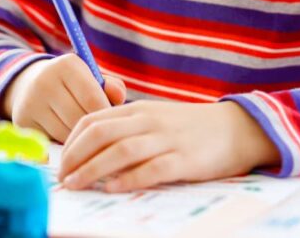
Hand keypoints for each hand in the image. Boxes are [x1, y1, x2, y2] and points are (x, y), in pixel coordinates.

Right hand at [0, 54, 125, 142]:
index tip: (113, 122)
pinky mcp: (22, 122)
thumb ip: (111, 86)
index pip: (93, 98)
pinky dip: (64, 142)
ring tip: (84, 131)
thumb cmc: (73, 84)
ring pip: (66, 133)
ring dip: (80, 137)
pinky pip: (52, 141)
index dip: (106, 114)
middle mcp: (44, 81)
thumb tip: (119, 97)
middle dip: (93, 128)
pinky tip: (67, 134)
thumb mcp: (92, 78)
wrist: (30, 85)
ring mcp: (31, 103)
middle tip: (100, 130)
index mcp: (67, 65)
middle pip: (79, 118)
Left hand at [57, 101, 280, 192]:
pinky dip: (128, 179)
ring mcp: (167, 140)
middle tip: (63, 178)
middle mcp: (149, 121)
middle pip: (100, 135)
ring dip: (92, 170)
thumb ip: (128, 129)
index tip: (61, 162)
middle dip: (75, 157)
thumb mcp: (156, 119)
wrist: (239, 128)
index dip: (71, 142)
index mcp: (138, 110)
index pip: (93, 120)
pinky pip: (151, 169)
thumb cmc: (192, 128)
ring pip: (120, 152)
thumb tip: (93, 150)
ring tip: (76, 185)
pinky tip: (112, 189)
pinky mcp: (184, 160)